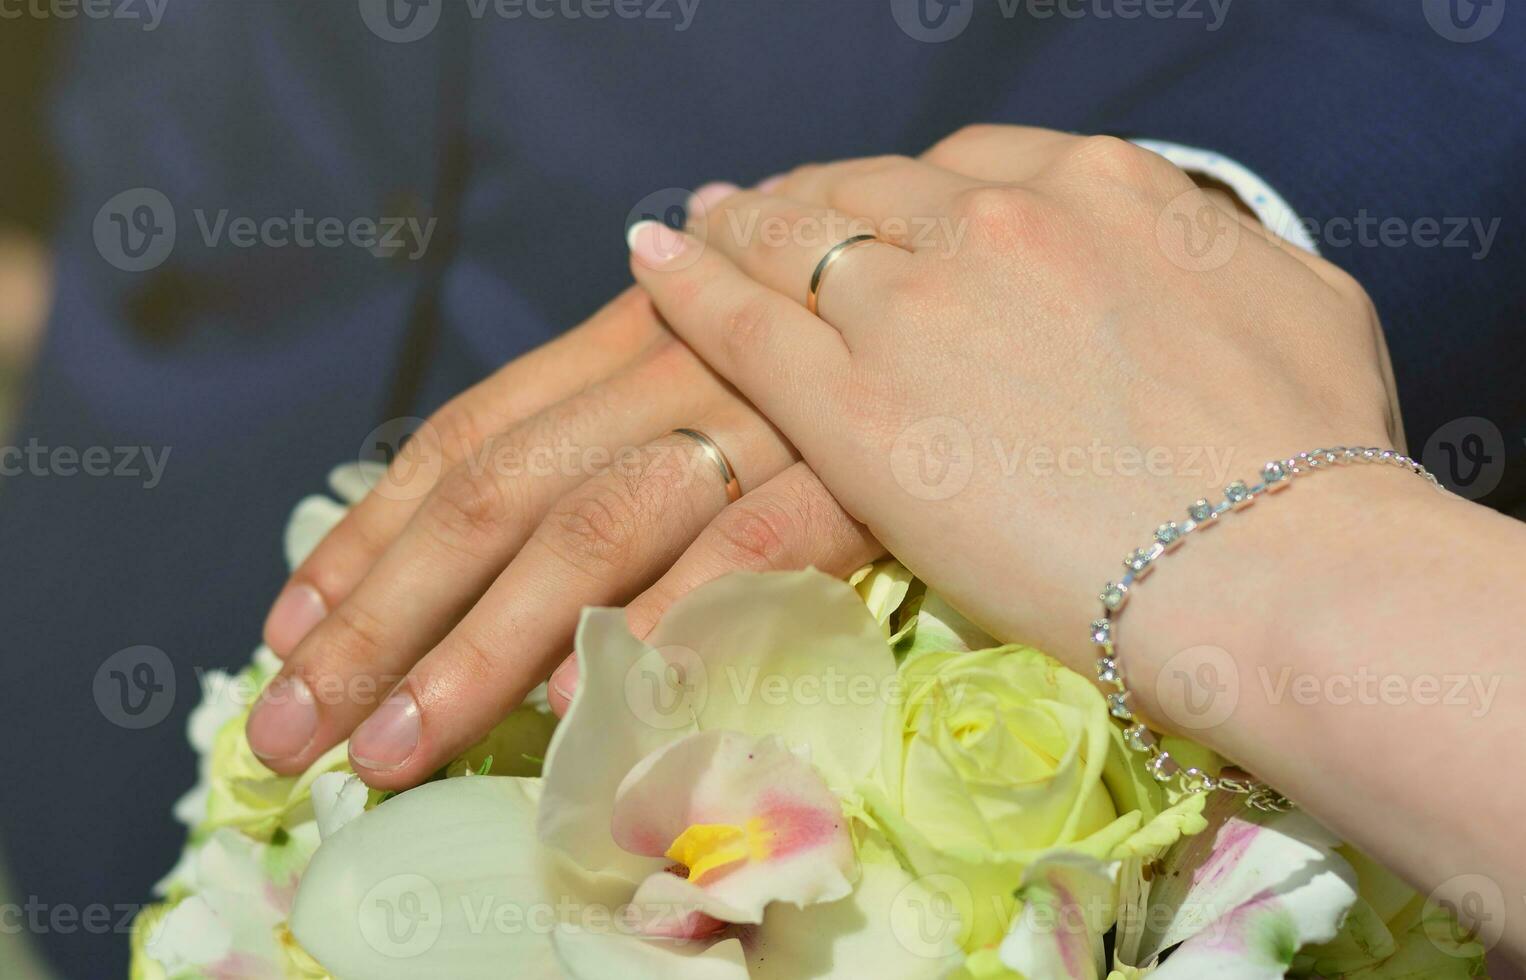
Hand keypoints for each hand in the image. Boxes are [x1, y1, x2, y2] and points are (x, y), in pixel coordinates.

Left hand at [248, 287, 878, 788]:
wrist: (976, 302)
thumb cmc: (823, 353)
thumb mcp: (700, 357)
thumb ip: (602, 421)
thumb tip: (469, 513)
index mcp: (622, 334)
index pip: (464, 439)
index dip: (367, 537)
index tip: (286, 633)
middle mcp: (670, 364)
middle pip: (496, 496)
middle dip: (379, 618)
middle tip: (294, 727)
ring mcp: (758, 418)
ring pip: (589, 531)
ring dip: (478, 649)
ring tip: (395, 747)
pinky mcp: (848, 478)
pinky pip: (735, 553)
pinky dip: (651, 623)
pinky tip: (577, 700)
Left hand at [626, 126, 1407, 682]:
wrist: (1280, 566)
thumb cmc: (1318, 458)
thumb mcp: (1296, 304)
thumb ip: (1208, 253)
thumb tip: (1183, 246)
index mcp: (1102, 188)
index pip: (969, 167)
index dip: (906, 188)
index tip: (878, 208)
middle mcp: (997, 222)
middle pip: (867, 191)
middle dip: (813, 199)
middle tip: (765, 214)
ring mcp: (916, 308)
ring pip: (792, 240)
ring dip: (741, 228)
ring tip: (701, 230)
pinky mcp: (856, 410)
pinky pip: (744, 322)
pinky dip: (688, 283)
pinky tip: (651, 255)